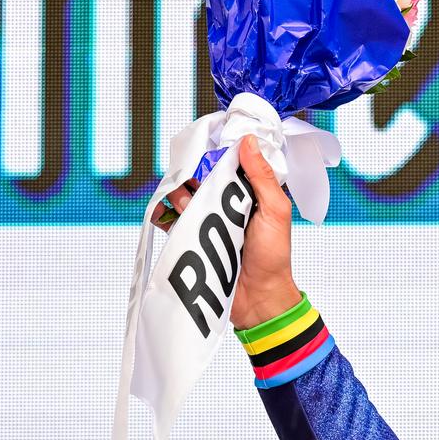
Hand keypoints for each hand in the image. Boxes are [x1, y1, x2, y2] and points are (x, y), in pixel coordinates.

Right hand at [151, 135, 300, 329]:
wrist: (259, 298)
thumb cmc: (273, 256)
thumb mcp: (275, 211)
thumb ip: (262, 177)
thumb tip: (248, 141)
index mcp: (249, 194)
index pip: (228, 164)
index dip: (215, 154)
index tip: (204, 145)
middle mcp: (227, 204)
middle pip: (201, 178)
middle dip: (193, 175)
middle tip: (193, 180)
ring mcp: (208, 222)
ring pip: (184, 196)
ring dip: (181, 195)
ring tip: (187, 204)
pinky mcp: (192, 238)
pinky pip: (172, 220)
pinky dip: (164, 213)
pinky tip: (163, 212)